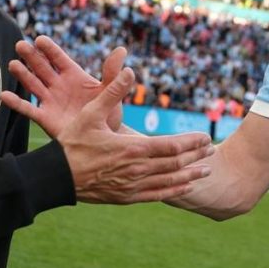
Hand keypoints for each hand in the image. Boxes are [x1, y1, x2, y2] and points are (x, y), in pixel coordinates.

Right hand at [2, 35, 124, 137]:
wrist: (103, 137)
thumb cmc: (108, 111)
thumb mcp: (110, 91)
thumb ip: (112, 72)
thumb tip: (122, 50)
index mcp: (73, 75)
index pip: (59, 58)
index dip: (49, 49)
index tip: (39, 39)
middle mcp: (58, 85)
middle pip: (42, 67)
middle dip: (31, 57)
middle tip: (20, 45)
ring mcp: (50, 100)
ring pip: (33, 84)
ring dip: (22, 74)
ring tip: (13, 64)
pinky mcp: (45, 117)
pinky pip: (28, 109)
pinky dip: (16, 103)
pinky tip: (4, 96)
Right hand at [14, 60, 214, 202]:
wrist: (56, 177)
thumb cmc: (72, 142)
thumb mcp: (91, 113)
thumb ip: (112, 92)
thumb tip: (130, 70)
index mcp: (132, 149)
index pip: (171, 146)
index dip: (191, 142)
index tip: (206, 136)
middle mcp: (137, 170)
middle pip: (175, 164)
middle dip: (196, 156)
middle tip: (212, 150)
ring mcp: (132, 187)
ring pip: (169, 182)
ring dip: (190, 175)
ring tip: (207, 170)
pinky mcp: (126, 197)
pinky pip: (156, 195)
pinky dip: (174, 190)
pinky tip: (184, 187)